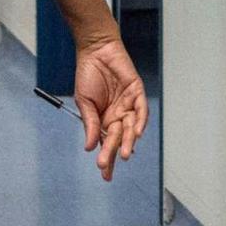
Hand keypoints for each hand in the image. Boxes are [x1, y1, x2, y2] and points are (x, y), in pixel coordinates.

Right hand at [72, 36, 147, 181]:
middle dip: (113, 153)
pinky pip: (141, 110)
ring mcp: (129, 105)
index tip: (105, 175)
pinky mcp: (137, 92)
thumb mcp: (84, 102)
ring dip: (128, 142)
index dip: (106, 158)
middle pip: (118, 138)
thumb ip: (90, 124)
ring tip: (124, 154)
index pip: (107, 143)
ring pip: (131, 128)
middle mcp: (118, 115)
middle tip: (107, 166)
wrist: (95, 50)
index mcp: (105, 119)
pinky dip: (140, 121)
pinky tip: (135, 133)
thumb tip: (89, 147)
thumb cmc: (88, 74)